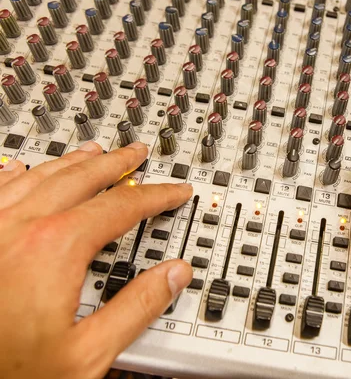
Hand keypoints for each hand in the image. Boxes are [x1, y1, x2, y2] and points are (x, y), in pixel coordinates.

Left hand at [0, 142, 192, 378]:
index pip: (121, 207)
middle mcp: (16, 229)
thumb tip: (174, 275)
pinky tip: (22, 169)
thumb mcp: (86, 353)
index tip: (175, 192)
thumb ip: (136, 308)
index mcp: (52, 249)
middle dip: (115, 163)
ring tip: (93, 152)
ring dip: (72, 162)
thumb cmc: (9, 372)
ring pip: (37, 178)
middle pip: (79, 179)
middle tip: (136, 153)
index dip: (156, 196)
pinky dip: (17, 175)